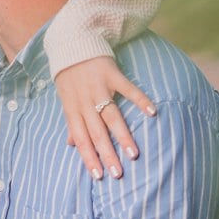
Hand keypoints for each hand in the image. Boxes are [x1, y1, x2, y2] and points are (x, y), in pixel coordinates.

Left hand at [53, 56, 156, 180]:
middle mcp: (85, 101)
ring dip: (123, 135)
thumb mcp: (66, 99)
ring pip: (111, 116)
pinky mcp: (112, 73)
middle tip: (118, 173)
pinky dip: (140, 99)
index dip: (89, 158)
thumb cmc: (70, 75)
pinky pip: (128, 88)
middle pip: (97, 132)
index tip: (99, 176)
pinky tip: (152, 112)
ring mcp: (99, 87)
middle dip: (107, 154)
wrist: (73, 42)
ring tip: (134, 154)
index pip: (80, 139)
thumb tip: (71, 145)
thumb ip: (72, 123)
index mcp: (73, 109)